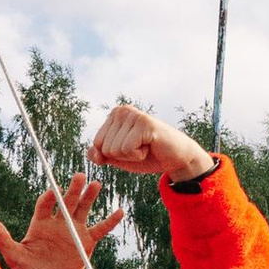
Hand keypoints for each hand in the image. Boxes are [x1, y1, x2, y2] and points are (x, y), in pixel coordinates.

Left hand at [0, 175, 125, 268]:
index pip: (45, 204)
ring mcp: (73, 230)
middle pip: (66, 202)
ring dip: (89, 197)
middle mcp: (58, 222)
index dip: (50, 197)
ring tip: (96, 184)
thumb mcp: (14, 256)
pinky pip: (100, 229)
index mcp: (40, 222)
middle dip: (72, 190)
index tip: (55, 191)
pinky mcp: (86, 241)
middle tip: (79, 176)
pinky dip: (110, 222)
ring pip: (83, 210)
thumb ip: (4, 240)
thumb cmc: (27, 268)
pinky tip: (120, 211)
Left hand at [88, 102, 216, 184]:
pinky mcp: (144, 123)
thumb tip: (92, 153)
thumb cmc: (148, 156)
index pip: (96, 144)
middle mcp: (122, 110)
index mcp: (114, 115)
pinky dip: (138, 155)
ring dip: (131, 155)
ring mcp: (133, 115)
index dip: (113, 155)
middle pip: (104, 147)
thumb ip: (101, 155)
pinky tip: (150, 146)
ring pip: (114, 150)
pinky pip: (126, 149)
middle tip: (141, 147)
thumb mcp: (119, 158)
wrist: (176, 158)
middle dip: (122, 156)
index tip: (131, 148)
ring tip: (146, 146)